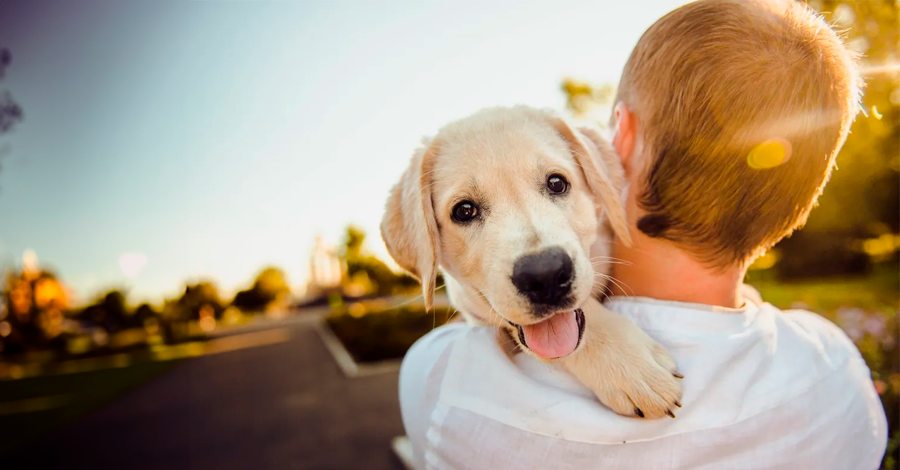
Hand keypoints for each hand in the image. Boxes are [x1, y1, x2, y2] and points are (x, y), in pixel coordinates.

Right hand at [560, 298, 682, 418]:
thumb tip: (676, 376)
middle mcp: (633, 378)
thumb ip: (661, 357)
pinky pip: (622, 410)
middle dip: (665, 404)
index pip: (670, 388)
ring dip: (650, 410)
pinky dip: (631, 409)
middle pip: (658, 403)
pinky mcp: (602, 393)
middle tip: (665, 400)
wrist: (577, 331)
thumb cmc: (611, 329)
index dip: (675, 392)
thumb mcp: (643, 338)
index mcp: (645, 361)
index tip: (673, 388)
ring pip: (642, 411)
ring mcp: (616, 388)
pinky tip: (633, 404)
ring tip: (650, 403)